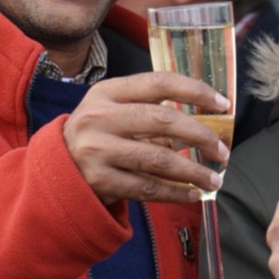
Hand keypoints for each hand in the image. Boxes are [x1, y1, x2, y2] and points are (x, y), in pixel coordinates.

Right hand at [62, 71, 229, 204]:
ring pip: (158, 160)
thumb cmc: (97, 133)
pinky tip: (193, 195)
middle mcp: (100, 117)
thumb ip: (149, 107)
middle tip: (222, 149)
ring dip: (193, 171)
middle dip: (201, 135)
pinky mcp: (99, 181)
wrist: (55, 168)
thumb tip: (205, 117)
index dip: (196, 91)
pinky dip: (175, 193)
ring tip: (214, 178)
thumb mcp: (111, 108)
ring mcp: (98, 150)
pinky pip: (147, 188)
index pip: (159, 83)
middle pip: (163, 121)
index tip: (223, 104)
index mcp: (107, 91)